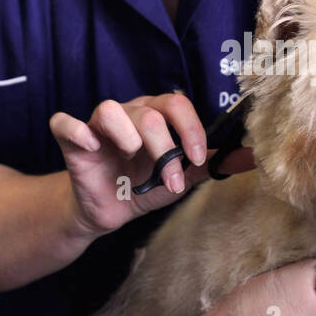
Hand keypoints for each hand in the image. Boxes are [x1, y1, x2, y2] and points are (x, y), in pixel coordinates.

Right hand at [49, 92, 253, 238]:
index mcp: (156, 115)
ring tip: (133, 158)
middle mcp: (129, 113)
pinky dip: (75, 129)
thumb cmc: (145, 184)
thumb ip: (212, 165)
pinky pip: (64, 122)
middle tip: (170, 181)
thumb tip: (251, 157)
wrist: (110, 210)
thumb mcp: (182, 177)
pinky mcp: (72, 141)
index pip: (177, 105)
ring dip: (127, 136)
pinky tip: (90, 145)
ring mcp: (98, 126)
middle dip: (165, 150)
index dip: (190, 129)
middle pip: (149, 113)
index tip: (197, 158)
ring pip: (110, 109)